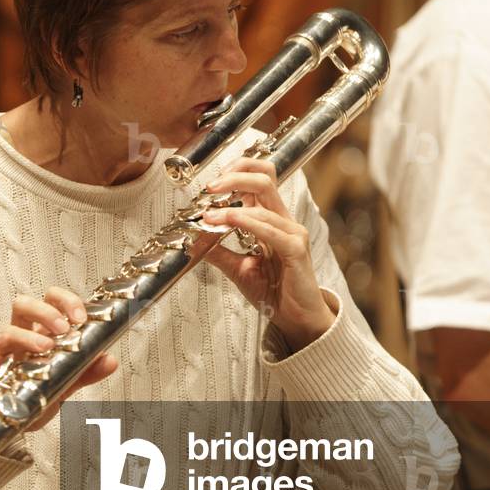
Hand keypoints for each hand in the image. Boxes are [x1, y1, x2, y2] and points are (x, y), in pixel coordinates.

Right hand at [0, 286, 118, 431]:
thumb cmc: (32, 394)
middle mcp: (22, 333)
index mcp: (42, 332)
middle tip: (65, 328)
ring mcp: (4, 347)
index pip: (52, 301)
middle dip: (47, 310)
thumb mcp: (65, 383)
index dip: (67, 301)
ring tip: (46, 347)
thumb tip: (110, 360)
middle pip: (27, 303)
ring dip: (29, 332)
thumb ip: (87, 371)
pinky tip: (9, 349)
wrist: (7, 419)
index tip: (82, 317)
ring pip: (10, 322)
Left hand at [201, 157, 335, 351]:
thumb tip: (194, 238)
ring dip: (230, 205)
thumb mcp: (238, 268)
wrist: (295, 318)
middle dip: (234, 175)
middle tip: (209, 187)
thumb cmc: (273, 291)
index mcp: (270, 219)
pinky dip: (245, 221)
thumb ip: (218, 251)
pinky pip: (269, 228)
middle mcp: (283, 219)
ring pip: (264, 200)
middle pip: (264, 178)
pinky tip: (227, 222)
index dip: (236, 171)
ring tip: (208, 215)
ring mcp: (292, 232)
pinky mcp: (296, 249)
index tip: (210, 183)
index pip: (258, 178)